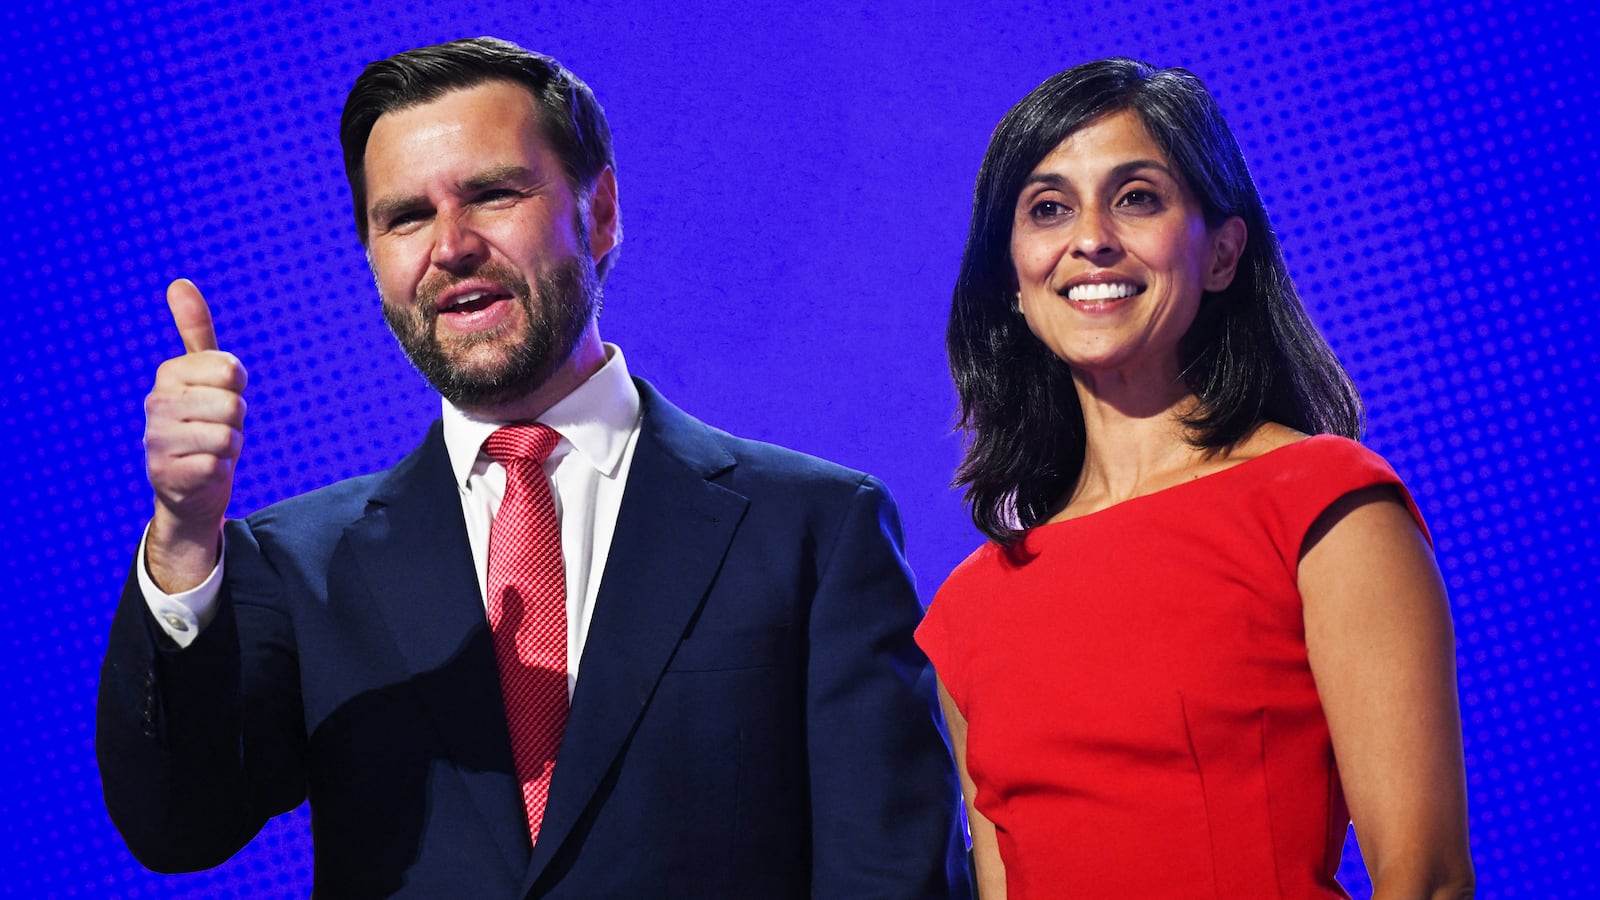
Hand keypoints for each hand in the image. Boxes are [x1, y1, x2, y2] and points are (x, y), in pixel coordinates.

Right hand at [142, 279, 247, 591]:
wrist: (187, 485)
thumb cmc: (203, 421)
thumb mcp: (202, 374)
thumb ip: (195, 330)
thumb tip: (179, 282)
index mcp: (169, 373)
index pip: (232, 370)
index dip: (237, 388)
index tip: (220, 397)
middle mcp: (157, 402)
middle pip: (233, 404)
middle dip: (236, 420)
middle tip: (216, 427)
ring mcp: (157, 439)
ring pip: (228, 435)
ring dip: (230, 447)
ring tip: (210, 448)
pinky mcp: (166, 473)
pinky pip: (219, 465)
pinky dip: (221, 471)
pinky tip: (203, 470)